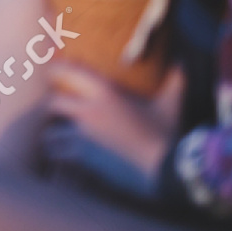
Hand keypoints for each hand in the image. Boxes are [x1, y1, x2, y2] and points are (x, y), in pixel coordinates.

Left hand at [41, 63, 184, 200]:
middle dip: (53, 104)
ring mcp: (82, 134)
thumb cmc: (165, 133)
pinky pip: (57, 152)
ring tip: (55, 134)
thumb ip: (174, 81)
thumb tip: (181, 62)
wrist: (163, 167)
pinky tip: (60, 154)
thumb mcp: (170, 104)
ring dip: (52, 132)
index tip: (50, 67)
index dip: (54, 68)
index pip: (67, 72)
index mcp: (105, 93)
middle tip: (57, 105)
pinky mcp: (82, 155)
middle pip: (53, 102)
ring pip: (51, 131)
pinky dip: (57, 153)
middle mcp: (88, 111)